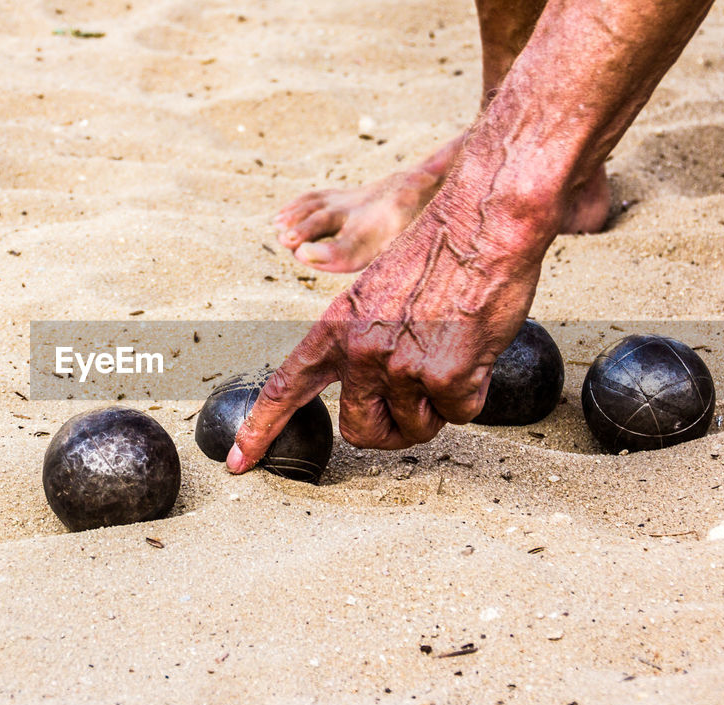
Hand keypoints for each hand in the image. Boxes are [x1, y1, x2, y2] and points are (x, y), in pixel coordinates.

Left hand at [227, 171, 551, 470]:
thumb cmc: (440, 253)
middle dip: (389, 429)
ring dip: (436, 408)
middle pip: (360, 430)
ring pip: (415, 429)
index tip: (240, 461)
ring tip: (450, 357)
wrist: (483, 224)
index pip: (284, 388)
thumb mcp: (377, 293)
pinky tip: (474, 352)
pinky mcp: (445, 378)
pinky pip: (459, 414)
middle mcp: (361, 351)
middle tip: (414, 404)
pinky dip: (471, 393)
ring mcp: (401, 367)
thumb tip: (373, 389)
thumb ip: (364, 340)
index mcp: (336, 328)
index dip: (260, 430)